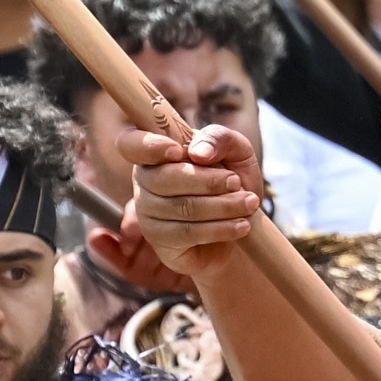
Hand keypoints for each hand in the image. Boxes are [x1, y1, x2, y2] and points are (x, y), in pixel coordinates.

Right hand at [113, 116, 271, 279]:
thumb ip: (219, 138)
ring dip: (222, 205)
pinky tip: (241, 225)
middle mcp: (145, 181)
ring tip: (249, 203)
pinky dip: (220, 228)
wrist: (242, 224)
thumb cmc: (233, 182)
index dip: (149, 145)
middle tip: (236, 182)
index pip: (130, 144)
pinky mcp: (160, 242)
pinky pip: (187, 233)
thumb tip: (197, 152)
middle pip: (163, 179)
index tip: (179, 150)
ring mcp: (148, 213)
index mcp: (156, 152)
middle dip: (207, 180)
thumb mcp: (236, 152)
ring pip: (181, 207)